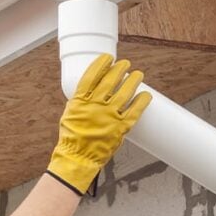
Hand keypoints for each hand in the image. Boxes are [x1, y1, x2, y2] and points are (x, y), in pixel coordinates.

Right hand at [47, 54, 151, 193]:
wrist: (78, 157)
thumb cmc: (72, 137)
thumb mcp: (70, 113)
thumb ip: (80, 101)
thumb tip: (91, 89)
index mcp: (80, 101)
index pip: (92, 76)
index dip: (102, 64)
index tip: (109, 58)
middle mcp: (96, 106)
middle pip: (111, 81)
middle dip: (120, 69)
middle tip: (126, 63)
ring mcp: (109, 116)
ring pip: (125, 93)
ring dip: (133, 81)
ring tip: (138, 74)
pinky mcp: (120, 128)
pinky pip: (135, 111)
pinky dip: (141, 101)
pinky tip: (145, 94)